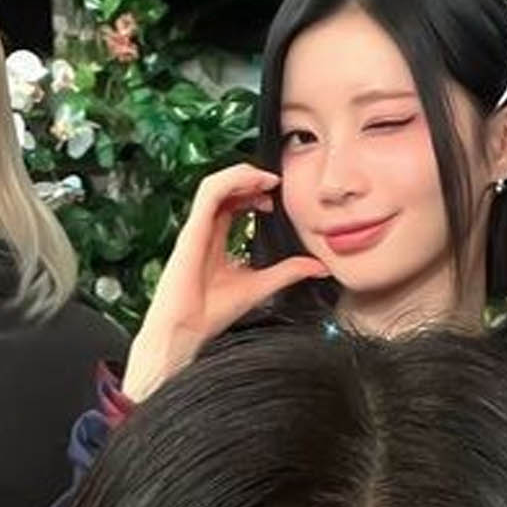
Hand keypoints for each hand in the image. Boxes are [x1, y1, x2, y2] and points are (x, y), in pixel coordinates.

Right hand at [122, 166, 329, 399]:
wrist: (186, 331)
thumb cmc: (212, 313)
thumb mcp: (261, 285)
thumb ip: (288, 271)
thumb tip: (320, 267)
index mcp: (215, 238)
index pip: (232, 202)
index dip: (254, 193)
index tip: (276, 202)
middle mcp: (204, 230)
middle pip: (225, 189)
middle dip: (251, 180)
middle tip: (276, 185)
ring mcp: (196, 228)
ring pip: (216, 184)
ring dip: (243, 175)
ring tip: (268, 180)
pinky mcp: (192, 230)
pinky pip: (209, 192)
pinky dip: (231, 180)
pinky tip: (253, 184)